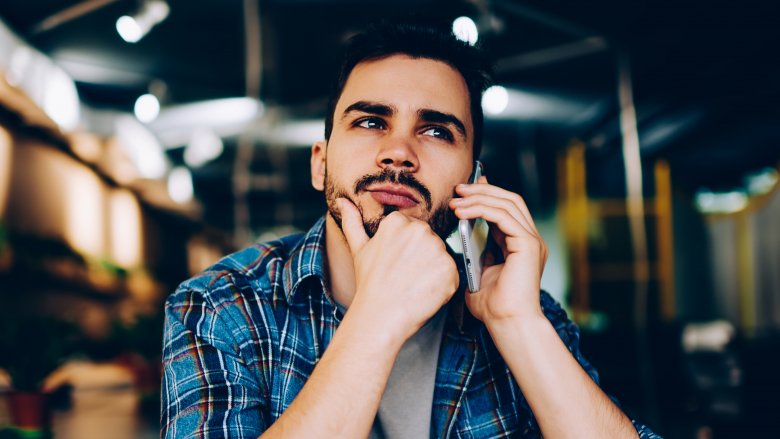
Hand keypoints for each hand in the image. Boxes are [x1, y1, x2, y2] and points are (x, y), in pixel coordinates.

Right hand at [337, 198, 458, 340]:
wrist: (380, 315)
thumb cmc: (369, 283)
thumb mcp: (358, 248)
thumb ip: (352, 221)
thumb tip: (342, 201)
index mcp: (398, 221)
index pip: (412, 229)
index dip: (406, 249)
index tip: (397, 263)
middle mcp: (420, 230)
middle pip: (430, 240)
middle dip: (422, 257)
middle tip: (405, 275)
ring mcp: (437, 249)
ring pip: (441, 257)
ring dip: (433, 270)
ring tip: (414, 284)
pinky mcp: (450, 269)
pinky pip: (452, 274)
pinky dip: (443, 285)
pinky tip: (425, 292)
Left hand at [449, 177, 547, 323]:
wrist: (507, 324)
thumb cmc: (493, 307)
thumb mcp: (478, 272)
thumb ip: (476, 253)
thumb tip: (461, 236)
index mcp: (520, 245)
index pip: (506, 209)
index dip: (486, 195)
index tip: (464, 189)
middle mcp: (529, 239)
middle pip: (509, 200)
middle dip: (482, 190)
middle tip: (458, 188)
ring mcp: (531, 241)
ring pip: (507, 203)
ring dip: (479, 197)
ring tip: (456, 200)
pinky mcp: (528, 244)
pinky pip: (503, 216)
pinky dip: (481, 209)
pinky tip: (463, 212)